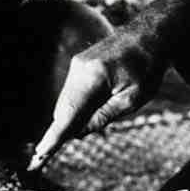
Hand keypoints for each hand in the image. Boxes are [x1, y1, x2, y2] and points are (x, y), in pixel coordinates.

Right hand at [29, 31, 166, 169]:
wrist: (149, 35)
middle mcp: (79, 68)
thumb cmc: (147, 67)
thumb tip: (77, 133)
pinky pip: (73, 91)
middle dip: (64, 130)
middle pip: (64, 109)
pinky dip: (78, 105)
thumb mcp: (133, 98)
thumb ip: (104, 116)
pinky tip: (94, 106)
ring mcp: (77, 64)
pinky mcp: (79, 64)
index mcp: (94, 76)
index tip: (39, 155)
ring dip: (74, 116)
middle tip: (59, 150)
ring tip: (97, 114)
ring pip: (67, 101)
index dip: (54, 137)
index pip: (69, 113)